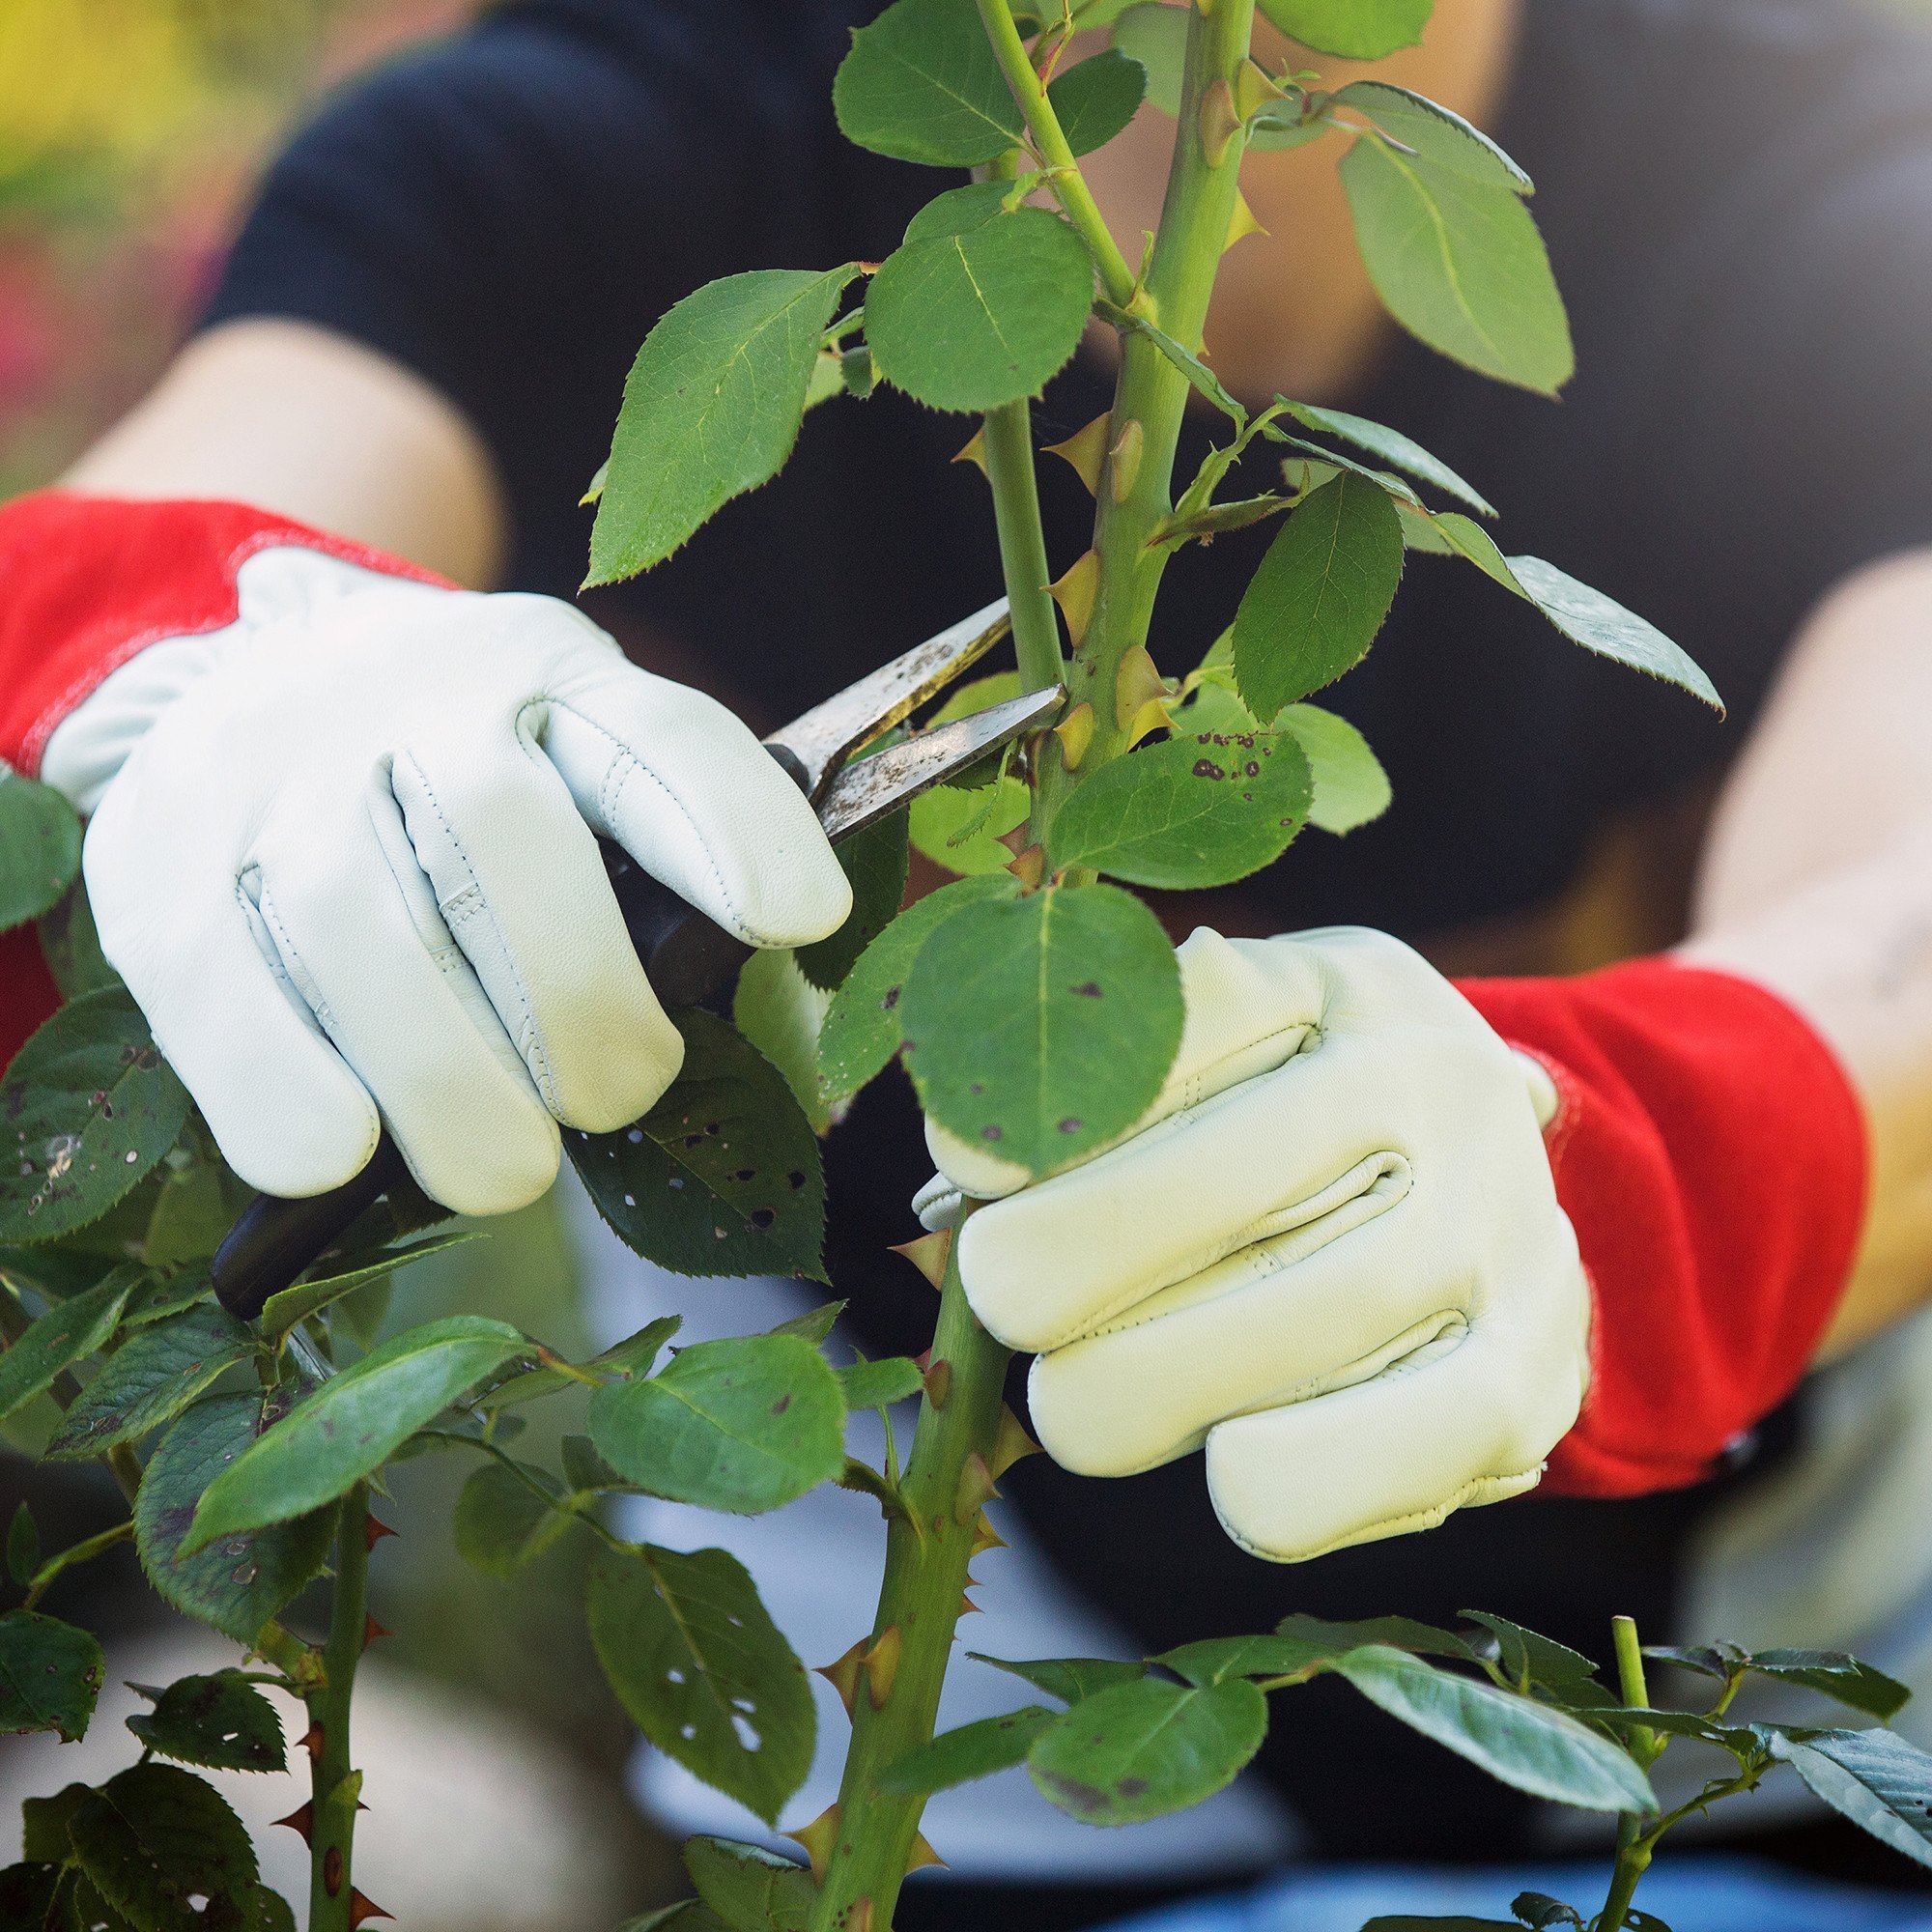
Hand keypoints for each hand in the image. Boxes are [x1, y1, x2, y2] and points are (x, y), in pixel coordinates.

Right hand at [60, 552, 849, 1213]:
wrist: (233, 666)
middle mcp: (405, 698)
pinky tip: (344, 1151)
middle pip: (498, 834)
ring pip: (354, 921)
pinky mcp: (157, 861)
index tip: (798, 919)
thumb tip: (752, 976)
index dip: (733, 829)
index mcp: (545, 674)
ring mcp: (268, 771)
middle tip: (619, 1095)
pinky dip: (283, 1090)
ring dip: (445, 1079)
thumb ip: (652, 846)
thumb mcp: (569, 752)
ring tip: (505, 1166)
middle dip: (575, 999)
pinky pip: (218, 991)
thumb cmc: (454, 764)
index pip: (654, 738)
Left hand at [915, 926, 1588, 1561]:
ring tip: (1074, 1407)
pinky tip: (1231, 1475)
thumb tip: (960, 1180)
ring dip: (1160, 1381)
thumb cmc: (1286, 1127)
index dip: (1055, 1110)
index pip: (1185, 1022)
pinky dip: (1304, 1474)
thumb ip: (1091, 1103)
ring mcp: (1503, 1215)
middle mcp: (1434, 1079)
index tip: (966, 1175)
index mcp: (1337, 983)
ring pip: (1319, 1311)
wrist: (1492, 1190)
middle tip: (1004, 1304)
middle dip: (1079, 1261)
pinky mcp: (1538, 1359)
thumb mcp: (1211, 1064)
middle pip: (1230, 1177)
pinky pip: (1433, 1429)